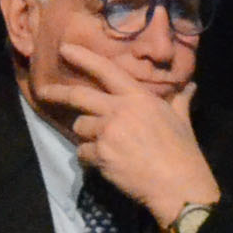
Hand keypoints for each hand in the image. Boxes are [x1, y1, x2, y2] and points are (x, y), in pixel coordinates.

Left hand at [47, 41, 221, 227]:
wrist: (177, 183)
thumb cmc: (181, 150)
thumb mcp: (181, 118)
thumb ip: (179, 99)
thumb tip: (189, 86)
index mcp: (139, 97)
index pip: (107, 71)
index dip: (84, 58)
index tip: (64, 49)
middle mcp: (119, 110)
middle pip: (79, 96)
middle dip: (57, 93)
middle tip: (43, 91)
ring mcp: (107, 132)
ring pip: (80, 127)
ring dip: (86, 135)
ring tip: (106, 145)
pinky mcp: (100, 154)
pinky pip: (82, 152)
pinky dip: (89, 157)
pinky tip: (106, 162)